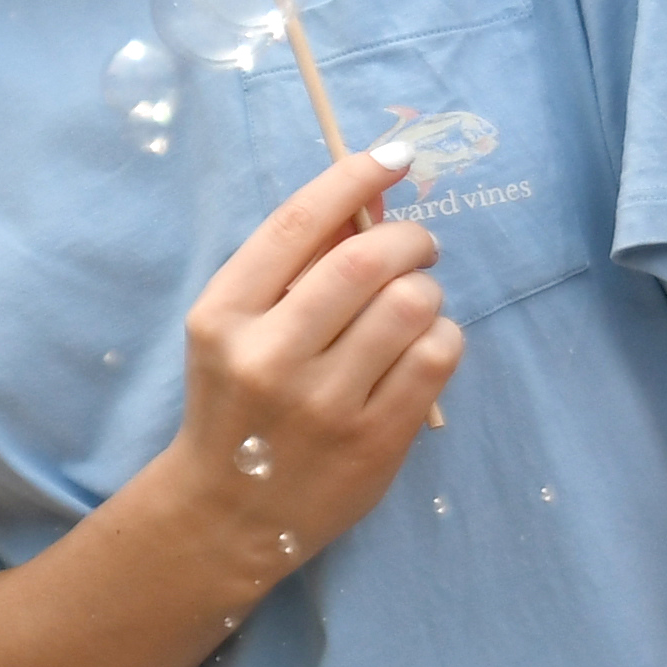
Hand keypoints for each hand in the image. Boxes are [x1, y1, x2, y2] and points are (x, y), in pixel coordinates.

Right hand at [168, 144, 465, 569]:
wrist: (231, 509)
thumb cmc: (237, 400)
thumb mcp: (233, 330)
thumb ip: (287, 272)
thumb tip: (366, 203)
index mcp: (224, 315)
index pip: (296, 225)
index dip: (352, 180)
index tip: (392, 158)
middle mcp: (270, 354)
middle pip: (365, 261)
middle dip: (408, 239)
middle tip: (418, 245)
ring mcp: (324, 401)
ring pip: (411, 307)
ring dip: (427, 290)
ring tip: (416, 303)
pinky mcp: (374, 440)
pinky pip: (437, 357)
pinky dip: (443, 336)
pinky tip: (424, 345)